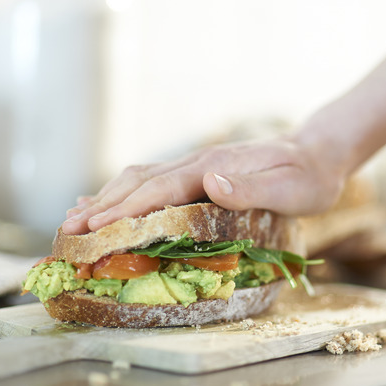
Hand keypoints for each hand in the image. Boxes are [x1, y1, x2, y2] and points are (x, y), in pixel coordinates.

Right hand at [60, 137, 345, 234]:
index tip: (92, 227)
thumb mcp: (292, 188)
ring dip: (106, 200)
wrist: (318, 153)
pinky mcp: (198, 174)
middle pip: (138, 182)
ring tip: (75, 220)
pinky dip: (124, 195)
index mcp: (213, 167)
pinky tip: (109, 205)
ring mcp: (195, 166)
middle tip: (68, 232)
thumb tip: (210, 182)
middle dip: (102, 207)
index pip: (158, 189)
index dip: (123, 210)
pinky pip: (152, 182)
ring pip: (139, 179)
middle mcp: (197, 163)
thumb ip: (252, 187)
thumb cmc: (309, 177)